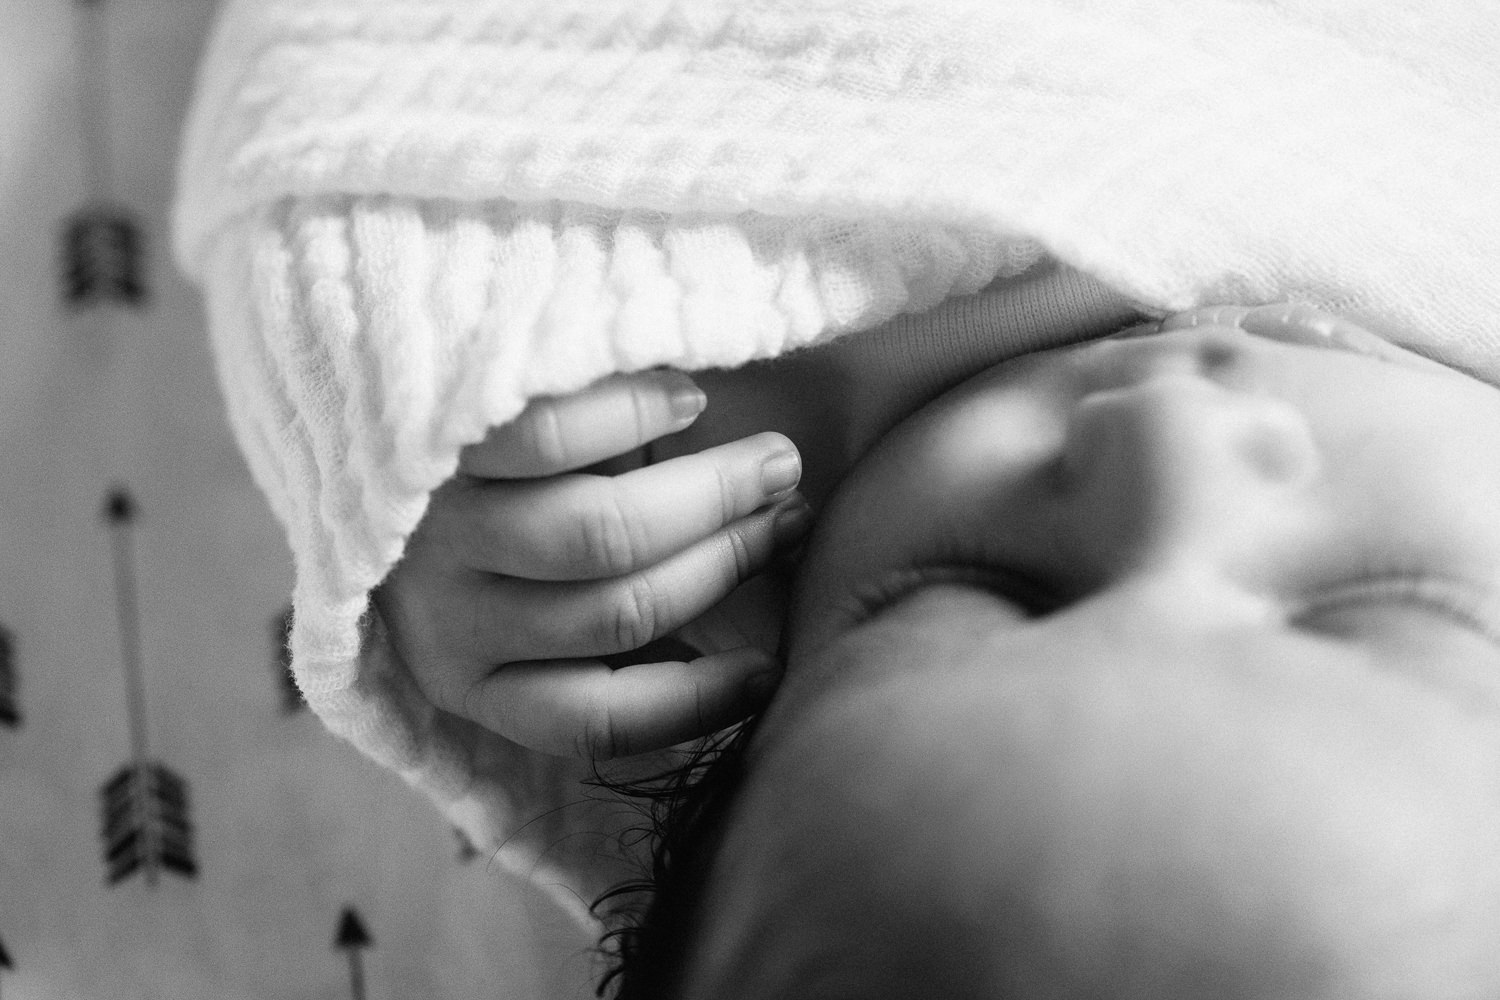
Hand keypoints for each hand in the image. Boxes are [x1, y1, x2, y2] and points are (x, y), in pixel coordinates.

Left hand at [373, 370, 810, 758]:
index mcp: (474, 681)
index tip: (770, 668)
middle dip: (730, 563)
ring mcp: (437, 531)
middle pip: (622, 610)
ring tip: (771, 464)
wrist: (353, 400)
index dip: (698, 704)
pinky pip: (554, 437)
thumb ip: (618, 612)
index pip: (595, 722)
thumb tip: (751, 627)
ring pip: (601, 534)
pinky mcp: (430, 440)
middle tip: (792, 516)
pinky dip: (636, 416)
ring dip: (709, 497)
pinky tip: (683, 400)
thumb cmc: (479, 513)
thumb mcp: (529, 593)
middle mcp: (449, 622)